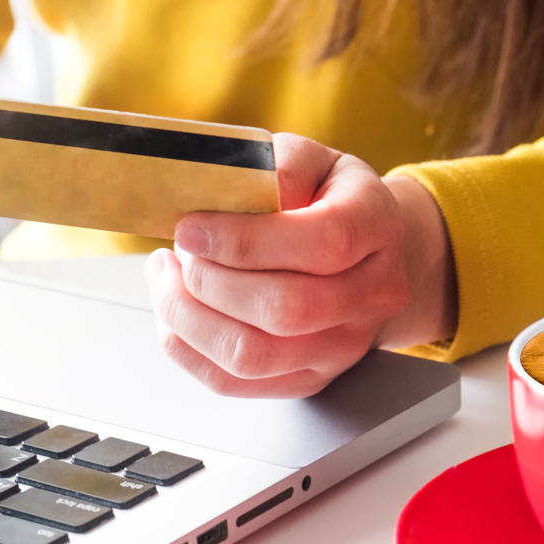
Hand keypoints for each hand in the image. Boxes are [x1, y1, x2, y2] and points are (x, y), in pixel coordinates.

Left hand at [145, 133, 455, 397]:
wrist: (375, 254)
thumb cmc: (331, 200)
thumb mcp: (313, 160)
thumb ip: (278, 166)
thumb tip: (231, 191)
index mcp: (376, 228)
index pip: (322, 244)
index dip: (245, 240)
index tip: (191, 228)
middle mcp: (372, 296)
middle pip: (284, 309)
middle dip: (209, 280)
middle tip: (181, 249)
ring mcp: (342, 347)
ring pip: (252, 355)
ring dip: (188, 318)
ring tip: (167, 278)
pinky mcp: (308, 378)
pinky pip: (233, 382)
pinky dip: (187, 348)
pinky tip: (176, 311)